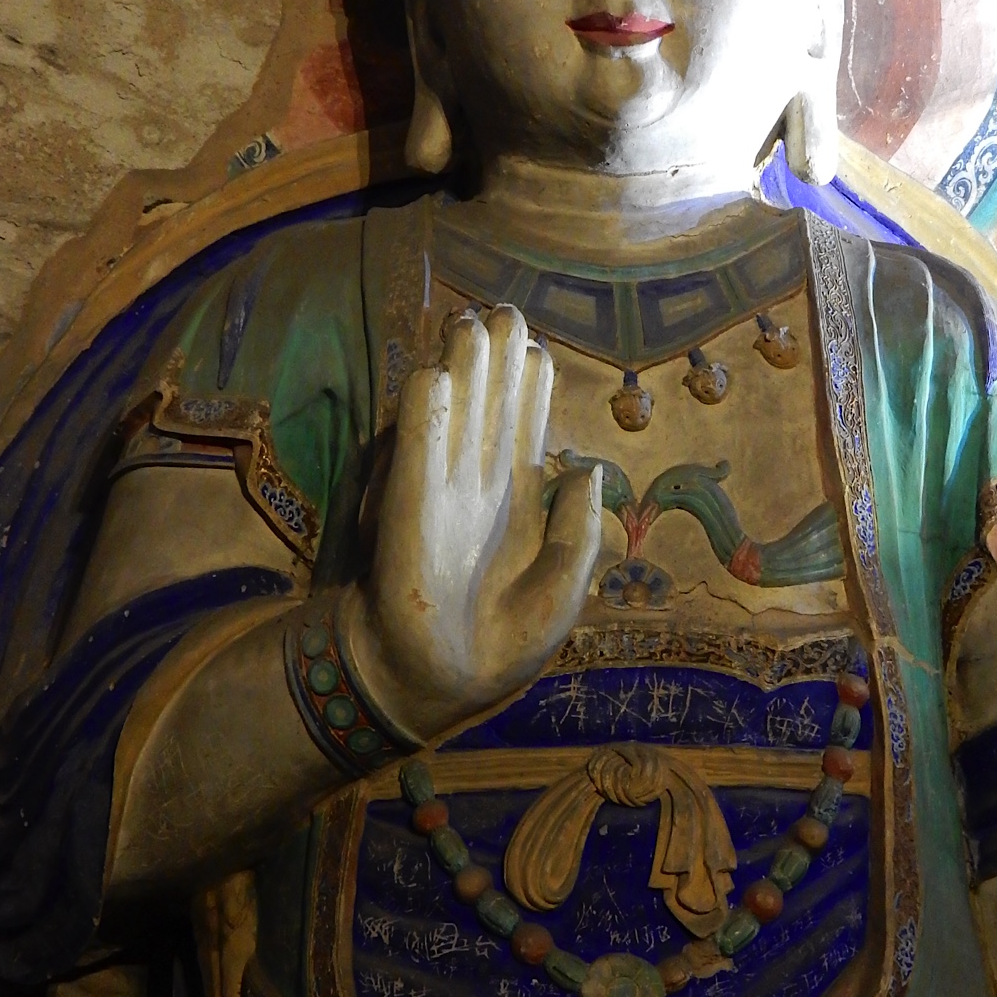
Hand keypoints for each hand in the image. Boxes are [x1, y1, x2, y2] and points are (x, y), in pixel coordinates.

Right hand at [354, 303, 601, 740]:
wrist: (443, 685)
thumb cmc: (504, 642)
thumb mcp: (564, 591)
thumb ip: (578, 533)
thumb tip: (587, 467)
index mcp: (518, 499)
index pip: (524, 423)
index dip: (529, 383)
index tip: (534, 347)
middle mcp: (479, 485)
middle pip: (490, 404)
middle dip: (496, 358)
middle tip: (503, 311)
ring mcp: (441, 494)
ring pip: (454, 414)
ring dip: (461, 368)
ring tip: (471, 320)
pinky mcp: (410, 514)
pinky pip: (417, 454)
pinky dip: (426, 415)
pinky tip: (434, 374)